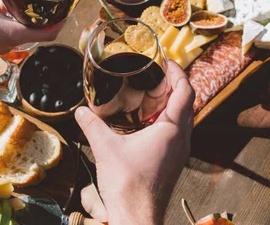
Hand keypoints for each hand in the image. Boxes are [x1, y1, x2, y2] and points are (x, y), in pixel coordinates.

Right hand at [0, 0, 61, 53]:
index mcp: (12, 35)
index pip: (48, 33)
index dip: (61, 21)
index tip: (67, 7)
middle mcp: (9, 44)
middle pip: (39, 32)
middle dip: (48, 17)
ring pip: (24, 31)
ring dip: (31, 17)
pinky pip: (11, 30)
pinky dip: (16, 18)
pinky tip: (13, 2)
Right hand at [76, 61, 193, 224]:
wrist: (136, 218)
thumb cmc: (128, 186)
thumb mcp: (105, 148)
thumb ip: (92, 125)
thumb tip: (81, 111)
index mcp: (172, 130)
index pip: (185, 91)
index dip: (177, 72)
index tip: (166, 61)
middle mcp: (182, 139)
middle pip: (188, 102)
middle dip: (176, 84)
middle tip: (158, 73)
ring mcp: (180, 152)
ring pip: (185, 118)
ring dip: (173, 102)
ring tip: (153, 92)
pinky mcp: (173, 162)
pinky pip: (178, 132)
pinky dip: (168, 119)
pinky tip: (148, 121)